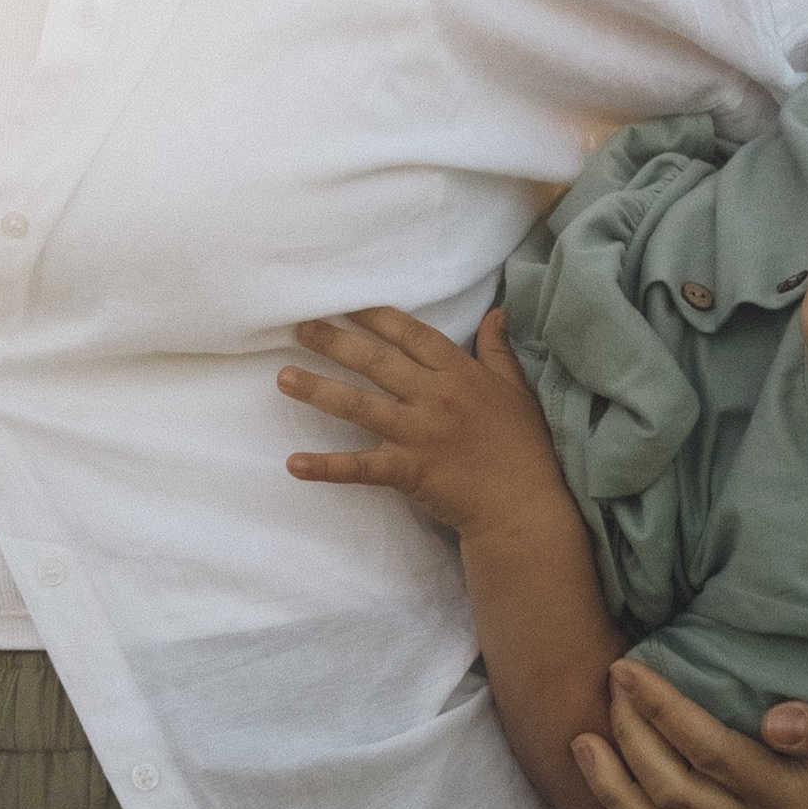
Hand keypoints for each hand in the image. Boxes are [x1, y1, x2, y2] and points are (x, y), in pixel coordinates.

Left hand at [281, 306, 568, 540]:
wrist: (524, 506)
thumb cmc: (524, 447)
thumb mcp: (517, 389)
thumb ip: (499, 350)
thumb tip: (497, 313)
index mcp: (460, 373)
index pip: (411, 334)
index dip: (377, 316)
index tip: (346, 302)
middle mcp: (435, 396)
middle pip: (376, 361)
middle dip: (335, 342)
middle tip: (299, 327)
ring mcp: (419, 433)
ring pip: (359, 405)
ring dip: (318, 390)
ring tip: (283, 378)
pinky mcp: (408, 471)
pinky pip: (361, 467)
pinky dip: (327, 467)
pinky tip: (294, 464)